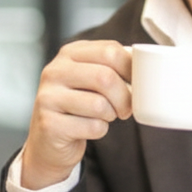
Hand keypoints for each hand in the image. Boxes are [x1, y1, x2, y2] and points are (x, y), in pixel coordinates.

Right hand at [20, 40, 132, 189]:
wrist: (50, 139)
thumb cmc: (79, 105)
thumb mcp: (91, 78)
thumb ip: (113, 66)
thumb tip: (144, 64)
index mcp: (69, 53)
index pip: (110, 51)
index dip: (131, 69)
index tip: (136, 83)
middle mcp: (55, 71)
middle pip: (106, 77)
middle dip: (124, 97)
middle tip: (126, 108)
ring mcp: (48, 97)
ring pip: (100, 104)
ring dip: (111, 115)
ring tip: (104, 116)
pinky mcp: (49, 124)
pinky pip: (92, 126)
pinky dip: (99, 130)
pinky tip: (88, 128)